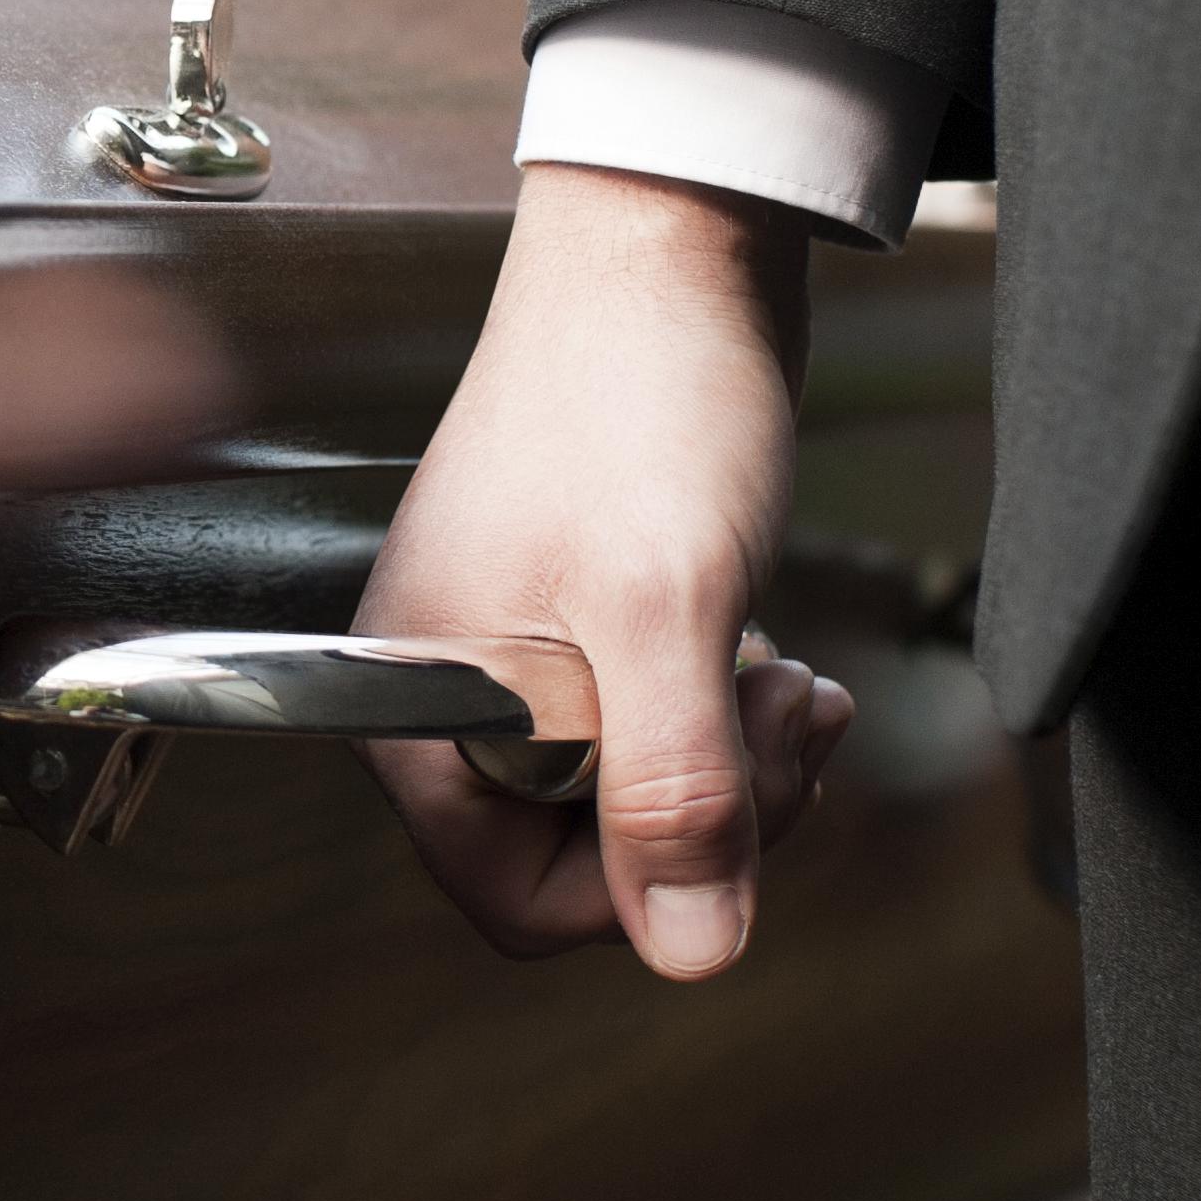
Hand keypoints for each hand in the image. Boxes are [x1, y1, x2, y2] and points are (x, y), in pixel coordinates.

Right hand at [358, 159, 850, 976]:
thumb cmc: (636, 396)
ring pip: (636, 798)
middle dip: (705, 811)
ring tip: (781, 672)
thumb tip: (690, 952)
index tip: (721, 808)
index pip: (515, 903)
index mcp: (419, 707)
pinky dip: (725, 709)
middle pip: (585, 862)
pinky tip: (767, 648)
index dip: (637, 888)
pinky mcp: (581, 621)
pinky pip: (657, 727)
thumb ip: (671, 792)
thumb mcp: (665, 612)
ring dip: (733, 761)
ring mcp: (519, 659)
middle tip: (774, 716)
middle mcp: (451, 696)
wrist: (668, 249)